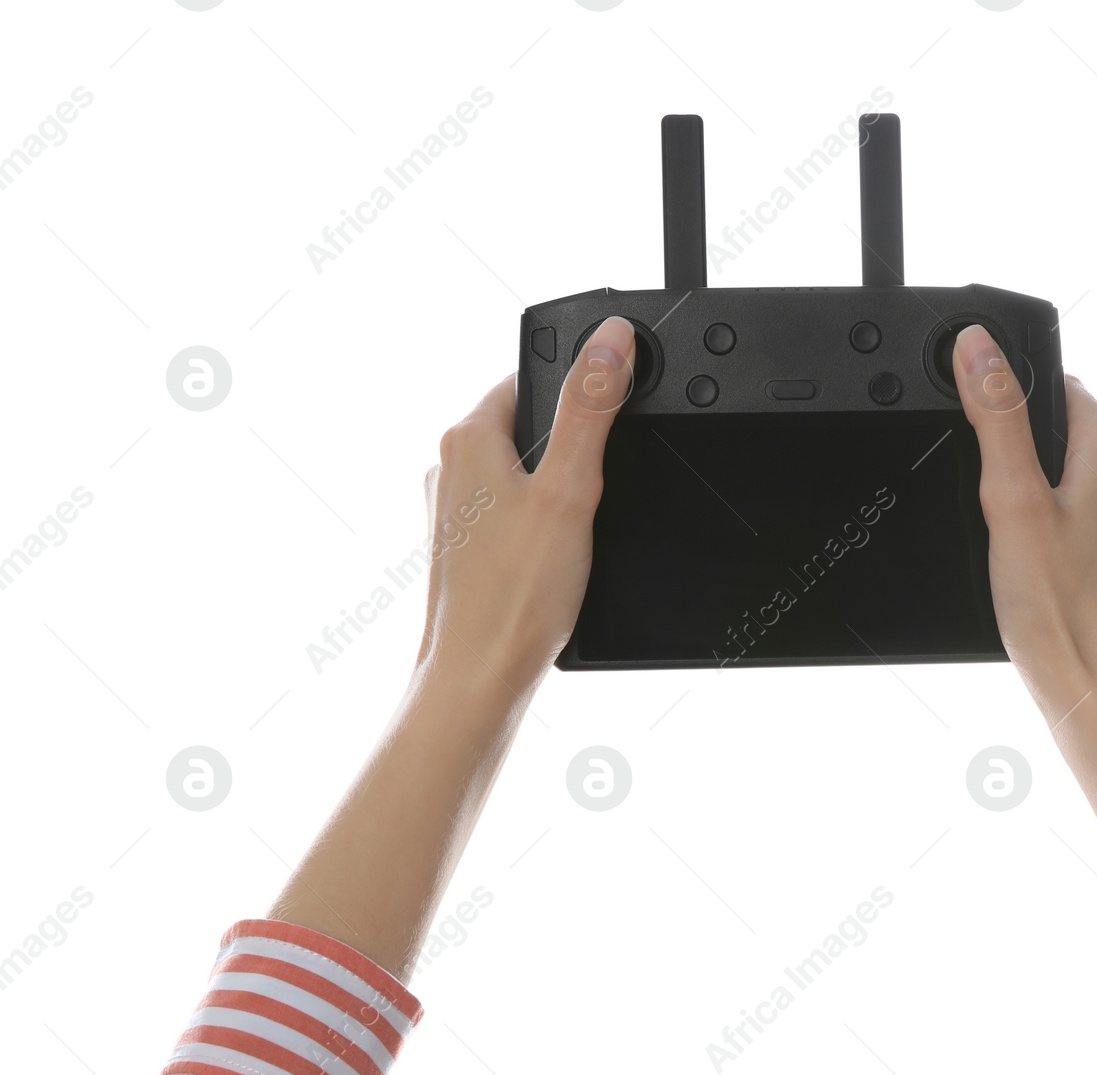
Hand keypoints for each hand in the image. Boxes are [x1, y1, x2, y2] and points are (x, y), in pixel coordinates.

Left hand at [417, 315, 636, 693]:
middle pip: (531, 427)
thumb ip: (591, 408)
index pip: (531, 377)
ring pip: (525, 475)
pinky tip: (558, 563)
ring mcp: (453, 512)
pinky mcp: (464, 549)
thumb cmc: (513, 596)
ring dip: (559, 494)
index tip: (612, 417)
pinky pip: (516, 515)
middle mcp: (448, 469)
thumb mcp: (570, 489)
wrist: (478, 679)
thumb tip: (610, 339)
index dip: (581, 391)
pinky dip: (544, 529)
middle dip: (574, 451)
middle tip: (596, 491)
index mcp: (465, 437)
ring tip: (576, 534)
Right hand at [950, 324, 1096, 736]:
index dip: (1007, 398)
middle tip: (984, 501)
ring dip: (1031, 496)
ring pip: (1067, 480)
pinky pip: (1077, 521)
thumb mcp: (1010, 499)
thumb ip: (994, 417)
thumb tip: (978, 346)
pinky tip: (1027, 570)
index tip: (975, 428)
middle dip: (1015, 454)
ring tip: (1006, 542)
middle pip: (1059, 433)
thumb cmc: (1060, 610)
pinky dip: (1047, 533)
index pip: (1056, 386)